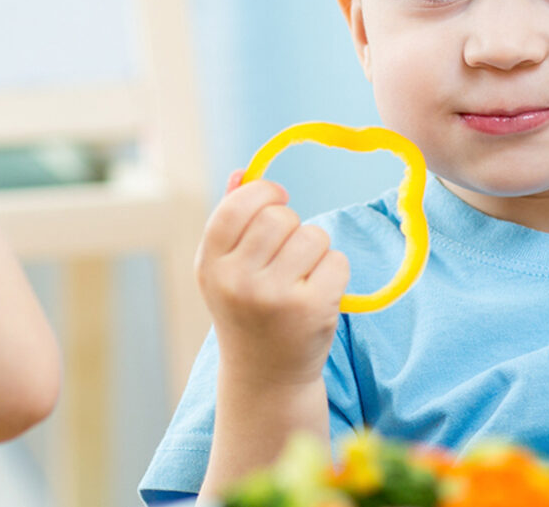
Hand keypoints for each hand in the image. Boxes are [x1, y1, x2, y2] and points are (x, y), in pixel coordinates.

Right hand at [196, 170, 349, 386]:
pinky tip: (318, 293)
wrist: (266, 376)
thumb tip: (243, 172)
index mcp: (211, 265)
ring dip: (315, 249)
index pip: (236, 206)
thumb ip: (230, 220)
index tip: (277, 198)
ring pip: (313, 236)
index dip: (262, 192)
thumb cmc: (247, 311)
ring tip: (302, 275)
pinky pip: (337, 261)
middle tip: (288, 250)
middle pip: (279, 217)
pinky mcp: (312, 309)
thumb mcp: (225, 269)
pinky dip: (334, 271)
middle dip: (292, 224)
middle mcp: (237, 281)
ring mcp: (275, 297)